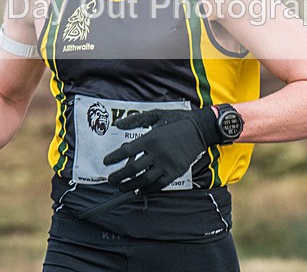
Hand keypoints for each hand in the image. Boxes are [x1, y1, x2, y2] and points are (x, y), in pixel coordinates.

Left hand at [103, 108, 219, 193]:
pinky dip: (148, 189)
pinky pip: (159, 184)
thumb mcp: (156, 115)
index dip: (114, 158)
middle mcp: (157, 153)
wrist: (200, 129)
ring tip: (122, 187)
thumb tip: (117, 124)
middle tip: (111, 180)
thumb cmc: (177, 121)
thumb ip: (136, 120)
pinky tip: (141, 191)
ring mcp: (167, 164)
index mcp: (151, 138)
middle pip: (133, 169)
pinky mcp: (176, 172)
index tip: (106, 161)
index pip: (127, 151)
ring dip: (131, 185)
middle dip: (119, 176)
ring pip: (144, 179)